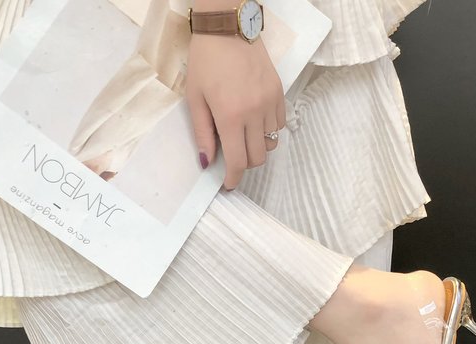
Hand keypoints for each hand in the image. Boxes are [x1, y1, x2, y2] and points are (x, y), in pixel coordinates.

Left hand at [186, 33, 285, 189]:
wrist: (228, 28)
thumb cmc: (206, 61)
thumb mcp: (195, 99)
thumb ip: (203, 134)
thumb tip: (207, 163)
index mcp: (230, 116)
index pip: (237, 161)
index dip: (233, 178)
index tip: (228, 184)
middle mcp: (254, 113)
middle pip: (257, 157)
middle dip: (244, 164)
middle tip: (232, 158)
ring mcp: (270, 103)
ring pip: (270, 143)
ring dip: (257, 147)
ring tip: (243, 137)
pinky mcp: (279, 93)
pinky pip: (279, 125)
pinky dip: (269, 131)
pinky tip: (255, 122)